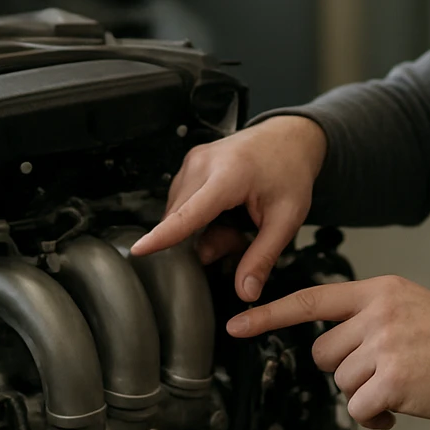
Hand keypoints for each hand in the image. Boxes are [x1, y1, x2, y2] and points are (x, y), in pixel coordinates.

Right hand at [129, 116, 326, 301]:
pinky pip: (182, 202)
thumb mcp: (286, 219)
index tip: (139, 250)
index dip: (164, 236)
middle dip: (206, 240)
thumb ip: (263, 257)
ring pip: (179, 213)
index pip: (189, 213)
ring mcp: (193, 161)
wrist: (290, 137)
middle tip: (239, 238)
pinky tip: (224, 211)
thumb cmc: (290, 172)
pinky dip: (199, 215)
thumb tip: (245, 292)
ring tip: (235, 221)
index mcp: (229, 175)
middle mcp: (203, 164)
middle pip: (182, 220)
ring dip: (202, 229)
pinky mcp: (189, 163)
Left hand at [227, 275, 429, 429]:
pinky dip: (373, 415)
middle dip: (344, 368)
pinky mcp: (393, 379)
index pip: (312, 299)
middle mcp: (377, 313)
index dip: (270, 313)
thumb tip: (331, 345)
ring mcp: (384, 345)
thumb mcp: (407, 303)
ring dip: (363, 393)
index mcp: (378, 291)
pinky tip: (396, 407)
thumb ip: (367, 314)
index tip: (237, 324)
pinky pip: (357, 407)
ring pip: (340, 381)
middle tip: (379, 369)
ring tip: (398, 385)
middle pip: (323, 351)